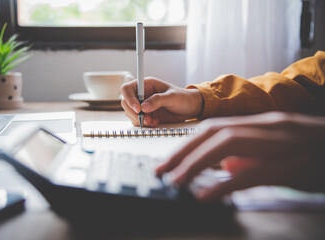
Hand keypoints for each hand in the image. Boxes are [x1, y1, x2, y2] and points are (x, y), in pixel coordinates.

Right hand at [120, 77, 202, 126]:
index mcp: (146, 84)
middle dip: (134, 112)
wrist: (189, 108)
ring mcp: (142, 105)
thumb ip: (158, 100)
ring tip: (153, 121)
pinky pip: (137, 121)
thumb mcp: (172, 97)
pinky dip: (144, 124)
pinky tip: (154, 122)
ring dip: (139, 120)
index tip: (138, 109)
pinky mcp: (145, 115)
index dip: (129, 98)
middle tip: (146, 118)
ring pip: (130, 113)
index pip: (127, 88)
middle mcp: (142, 94)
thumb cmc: (182, 98)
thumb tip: (144, 107)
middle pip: (126, 102)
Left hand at [156, 112, 324, 200]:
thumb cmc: (315, 152)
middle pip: (214, 132)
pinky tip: (206, 196)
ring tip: (177, 180)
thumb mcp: (279, 148)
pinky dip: (226, 184)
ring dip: (197, 163)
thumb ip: (251, 154)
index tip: (168, 160)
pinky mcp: (292, 166)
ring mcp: (280, 143)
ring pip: (228, 145)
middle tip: (162, 171)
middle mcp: (267, 126)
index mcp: (261, 124)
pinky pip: (253, 173)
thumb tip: (227, 166)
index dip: (187, 143)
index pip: (214, 128)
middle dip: (184, 151)